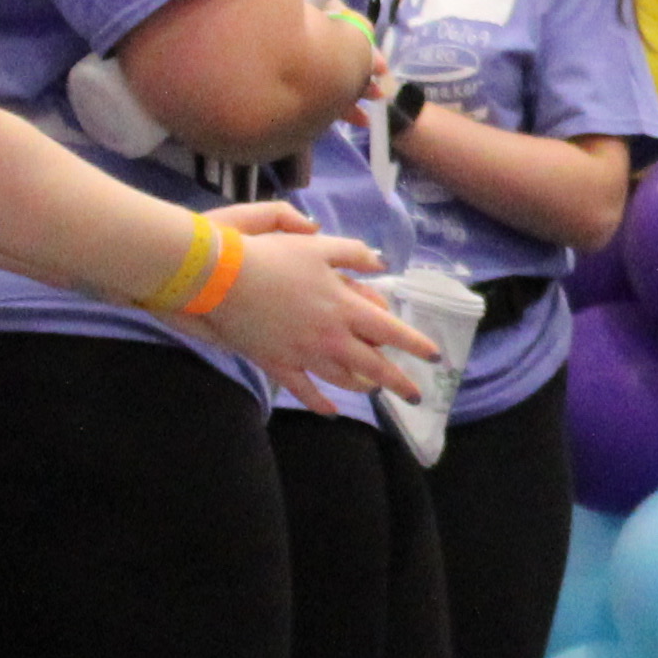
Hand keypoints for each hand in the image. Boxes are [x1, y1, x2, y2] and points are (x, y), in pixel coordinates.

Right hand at [209, 207, 430, 410]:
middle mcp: (331, 337)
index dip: (415, 344)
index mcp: (345, 307)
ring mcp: (304, 355)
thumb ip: (355, 254)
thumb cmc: (273, 256)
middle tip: (416, 395)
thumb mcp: (319, 246)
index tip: (434, 356)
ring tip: (375, 391)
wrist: (223, 278)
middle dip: (398, 382)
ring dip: (362, 387)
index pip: (391, 331)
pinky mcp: (279, 364)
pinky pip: (304, 391)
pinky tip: (332, 412)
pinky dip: (321, 404)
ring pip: (342, 379)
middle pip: (374, 366)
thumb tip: (381, 263)